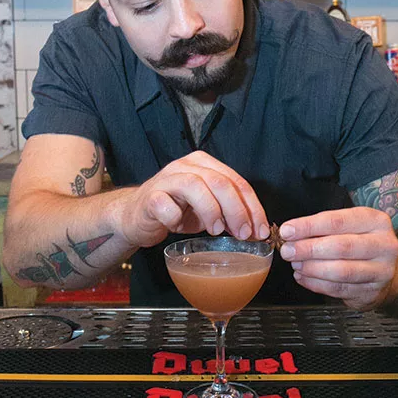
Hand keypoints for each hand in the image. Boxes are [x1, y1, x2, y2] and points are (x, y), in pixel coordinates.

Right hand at [111, 151, 269, 247]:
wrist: (137, 216)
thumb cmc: (176, 210)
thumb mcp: (208, 209)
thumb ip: (229, 212)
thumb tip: (255, 230)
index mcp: (205, 164)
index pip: (237, 181)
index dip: (252, 206)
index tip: (260, 230)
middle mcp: (186, 165)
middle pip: (219, 182)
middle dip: (237, 210)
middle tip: (243, 234)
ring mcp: (166, 178)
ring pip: (195, 186)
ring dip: (211, 211)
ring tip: (217, 231)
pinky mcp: (150, 196)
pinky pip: (165, 205)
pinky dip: (175, 219)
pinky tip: (178, 228)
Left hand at [278, 208, 397, 310]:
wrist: (384, 268)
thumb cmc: (359, 241)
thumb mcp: (348, 226)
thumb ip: (322, 228)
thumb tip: (290, 233)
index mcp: (375, 221)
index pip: (337, 221)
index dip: (309, 226)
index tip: (287, 231)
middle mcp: (383, 245)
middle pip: (340, 246)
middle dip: (308, 249)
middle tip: (287, 251)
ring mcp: (381, 271)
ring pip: (341, 271)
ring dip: (312, 268)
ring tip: (295, 264)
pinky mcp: (373, 292)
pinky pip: (339, 289)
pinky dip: (316, 284)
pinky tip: (303, 277)